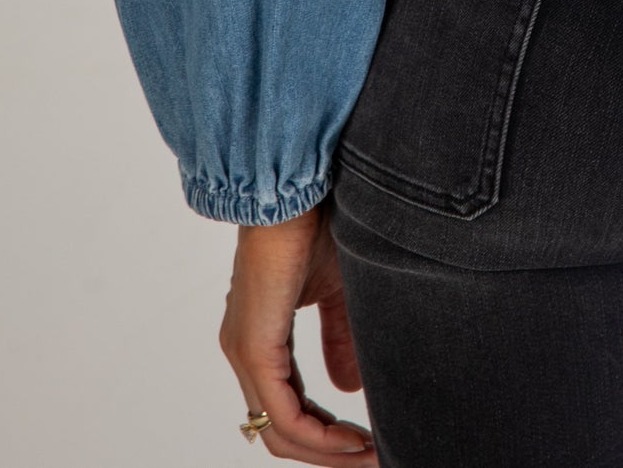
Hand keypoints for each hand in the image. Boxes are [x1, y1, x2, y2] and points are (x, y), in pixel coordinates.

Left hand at [219, 207, 376, 463]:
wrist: (301, 183)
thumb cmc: (318, 220)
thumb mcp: (339, 290)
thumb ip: (340, 339)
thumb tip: (350, 389)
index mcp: (262, 340)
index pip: (290, 411)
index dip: (330, 437)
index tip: (372, 442)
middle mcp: (247, 353)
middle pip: (283, 433)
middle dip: (332, 456)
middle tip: (377, 460)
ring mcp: (246, 353)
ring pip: (281, 432)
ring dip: (329, 454)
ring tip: (372, 455)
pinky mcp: (254, 347)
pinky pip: (283, 414)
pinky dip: (319, 437)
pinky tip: (352, 439)